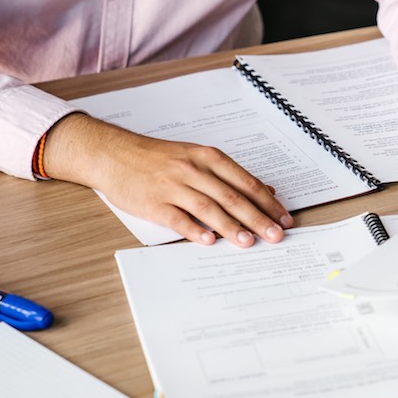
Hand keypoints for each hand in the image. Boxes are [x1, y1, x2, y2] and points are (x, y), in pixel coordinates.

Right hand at [42, 113, 292, 246]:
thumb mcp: (197, 156)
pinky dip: (194, 230)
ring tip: (248, 242)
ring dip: (231, 227)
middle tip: (275, 235)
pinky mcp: (153, 202)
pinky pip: (177, 218)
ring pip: (208, 207)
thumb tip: (266, 190)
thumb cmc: (158, 157)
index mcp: (208, 157)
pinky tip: (209, 241)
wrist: (114, 154)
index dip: (267, 203)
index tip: (284, 219)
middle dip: (258, 218)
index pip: (246, 182)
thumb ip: (230, 175)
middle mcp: (193, 170)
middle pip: (232, 196)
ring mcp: (173, 186)